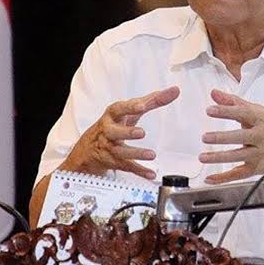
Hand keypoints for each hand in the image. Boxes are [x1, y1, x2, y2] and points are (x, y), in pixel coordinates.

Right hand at [60, 86, 179, 179]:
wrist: (88, 148)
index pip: (119, 109)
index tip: (142, 105)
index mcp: (113, 115)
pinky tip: (150, 173)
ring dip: (136, 153)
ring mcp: (110, 147)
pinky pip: (127, 167)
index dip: (130, 107)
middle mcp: (108, 131)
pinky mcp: (114, 162)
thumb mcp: (130, 110)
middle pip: (114, 132)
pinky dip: (139, 171)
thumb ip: (153, 100)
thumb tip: (174, 91)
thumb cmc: (114, 123)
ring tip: (151, 154)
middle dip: (127, 132)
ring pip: (121, 152)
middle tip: (141, 132)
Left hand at [199, 89, 263, 183]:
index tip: (210, 110)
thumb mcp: (261, 112)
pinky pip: (239, 174)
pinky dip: (224, 177)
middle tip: (206, 137)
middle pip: (240, 137)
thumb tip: (215, 94)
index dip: (226, 111)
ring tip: (203, 157)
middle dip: (222, 137)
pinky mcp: (258, 168)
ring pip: (238, 156)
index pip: (243, 113)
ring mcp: (260, 154)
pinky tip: (210, 177)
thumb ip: (235, 103)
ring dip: (219, 158)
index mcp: (262, 119)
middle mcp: (261, 137)